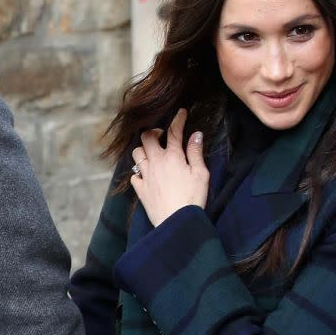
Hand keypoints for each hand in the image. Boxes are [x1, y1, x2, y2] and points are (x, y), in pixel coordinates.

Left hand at [130, 109, 208, 226]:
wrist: (176, 222)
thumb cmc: (192, 198)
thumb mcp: (201, 174)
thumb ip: (196, 153)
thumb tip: (196, 135)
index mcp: (172, 157)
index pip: (173, 131)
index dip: (177, 119)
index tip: (181, 112)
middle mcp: (155, 162)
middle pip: (146, 138)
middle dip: (153, 132)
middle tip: (161, 135)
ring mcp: (145, 175)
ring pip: (136, 154)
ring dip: (143, 150)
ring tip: (152, 153)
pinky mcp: (140, 189)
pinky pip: (134, 175)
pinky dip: (139, 172)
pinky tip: (146, 175)